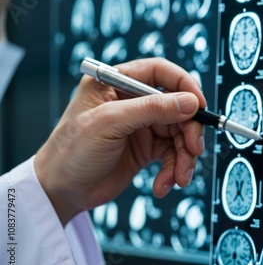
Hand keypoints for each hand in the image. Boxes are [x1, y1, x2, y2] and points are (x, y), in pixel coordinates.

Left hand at [34, 57, 206, 225]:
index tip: (199, 105)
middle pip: (177, 106)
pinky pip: (172, 155)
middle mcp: (132, 102)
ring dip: (184, 157)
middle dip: (189, 130)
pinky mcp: (146, 149)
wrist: (61, 192)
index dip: (184, 85)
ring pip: (179, 133)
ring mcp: (141, 126)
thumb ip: (151, 109)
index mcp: (116, 83)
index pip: (160, 72)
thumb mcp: (110, 123)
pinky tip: (163, 185)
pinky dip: (173, 170)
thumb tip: (190, 102)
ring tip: (179, 177)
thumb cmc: (71, 152)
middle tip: (194, 149)